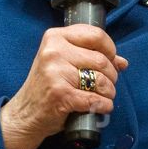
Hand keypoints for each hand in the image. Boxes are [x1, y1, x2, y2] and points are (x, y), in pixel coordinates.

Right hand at [0, 24, 128, 148]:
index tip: (111, 60)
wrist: (25, 114)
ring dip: (109, 91)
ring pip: (100, 79)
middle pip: (101, 59)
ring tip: (104, 96)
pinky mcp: (60, 94)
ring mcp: (55, 73)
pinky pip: (94, 98)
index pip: (95, 34)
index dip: (110, 48)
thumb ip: (91, 57)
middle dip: (112, 75)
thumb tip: (122, 62)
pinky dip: (103, 105)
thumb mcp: (63, 63)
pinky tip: (100, 107)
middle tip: (108, 84)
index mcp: (55, 37)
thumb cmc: (47, 87)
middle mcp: (53, 51)